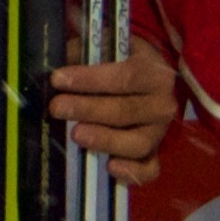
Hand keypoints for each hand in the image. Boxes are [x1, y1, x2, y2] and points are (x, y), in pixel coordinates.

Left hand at [47, 48, 180, 185]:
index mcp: (154, 73)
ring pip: (137, 143)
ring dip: (105, 140)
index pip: (125, 76)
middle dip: (88, 109)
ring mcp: (159, 132)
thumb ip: (84, 53)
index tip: (58, 79)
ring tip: (76, 134)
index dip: (90, 79)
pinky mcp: (154, 154)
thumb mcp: (108, 49)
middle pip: (126, 111)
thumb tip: (57, 67)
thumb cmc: (122, 63)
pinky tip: (109, 167)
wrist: (151, 82)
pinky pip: (149, 169)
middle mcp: (162, 104)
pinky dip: (131, 172)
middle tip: (57, 108)